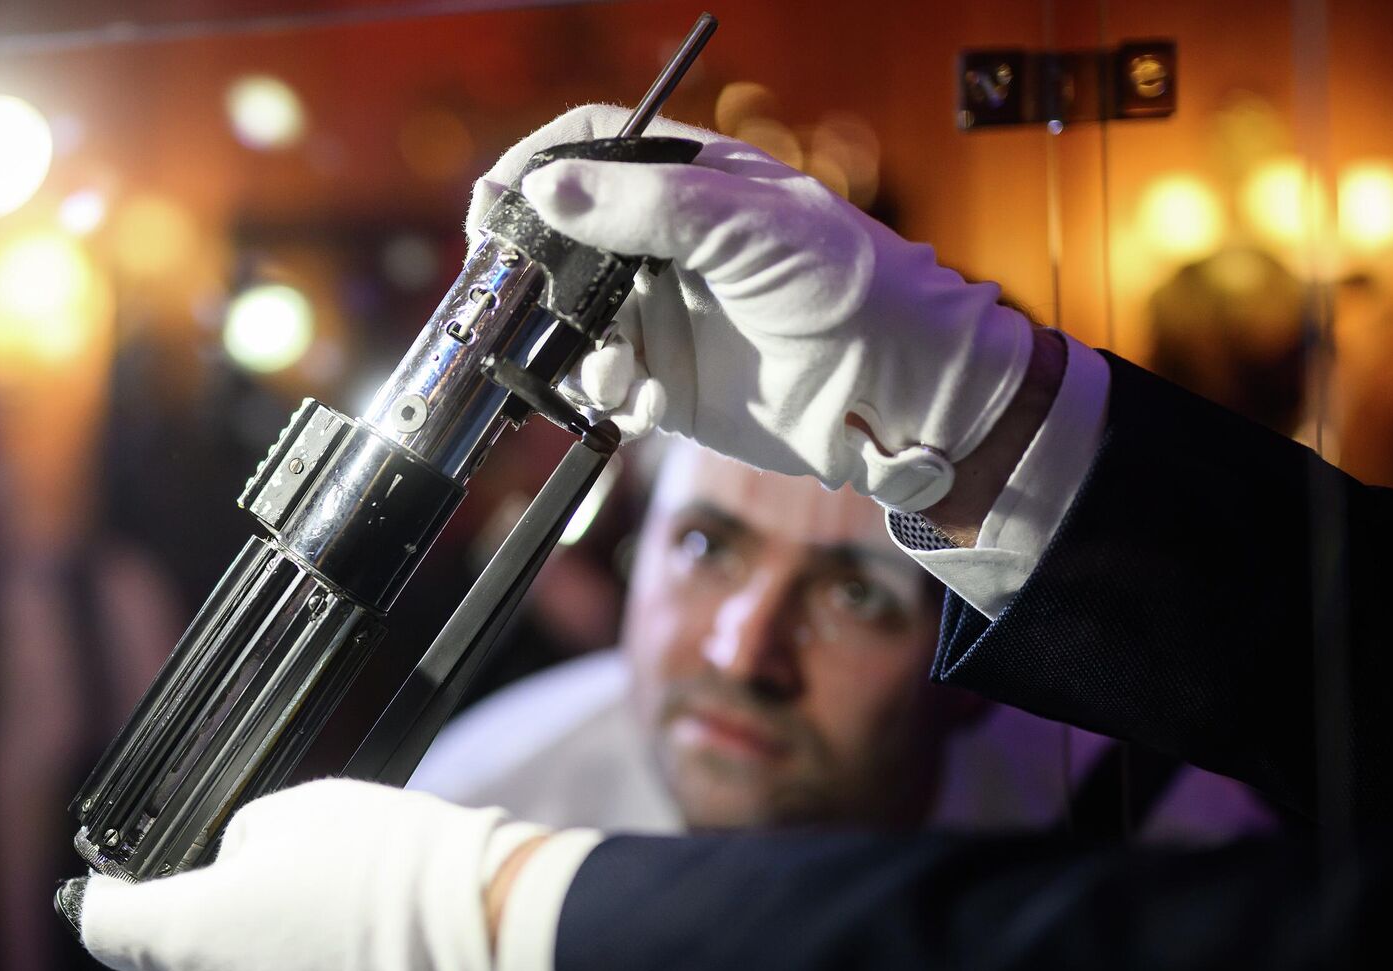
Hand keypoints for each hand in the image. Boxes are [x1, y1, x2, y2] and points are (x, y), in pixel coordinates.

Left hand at [72, 779, 550, 970]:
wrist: (483, 951)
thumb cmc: (390, 871)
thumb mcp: (293, 811)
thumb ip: (232, 846)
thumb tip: (227, 871)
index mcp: (182, 938)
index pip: (103, 926)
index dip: (116, 899)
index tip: (130, 889)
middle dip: (220, 938)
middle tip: (292, 902)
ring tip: (340, 948)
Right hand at [470, 105, 1034, 511]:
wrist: (896, 393)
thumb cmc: (849, 288)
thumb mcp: (748, 227)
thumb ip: (645, 207)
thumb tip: (545, 190)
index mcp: (688, 182)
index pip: (590, 148)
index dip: (537, 166)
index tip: (497, 204)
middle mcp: (665, 244)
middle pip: (563, 239)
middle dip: (534, 272)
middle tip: (517, 301)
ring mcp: (661, 313)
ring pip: (570, 321)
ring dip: (577, 347)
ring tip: (619, 368)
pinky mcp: (664, 381)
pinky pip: (602, 383)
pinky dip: (609, 394)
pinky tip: (649, 400)